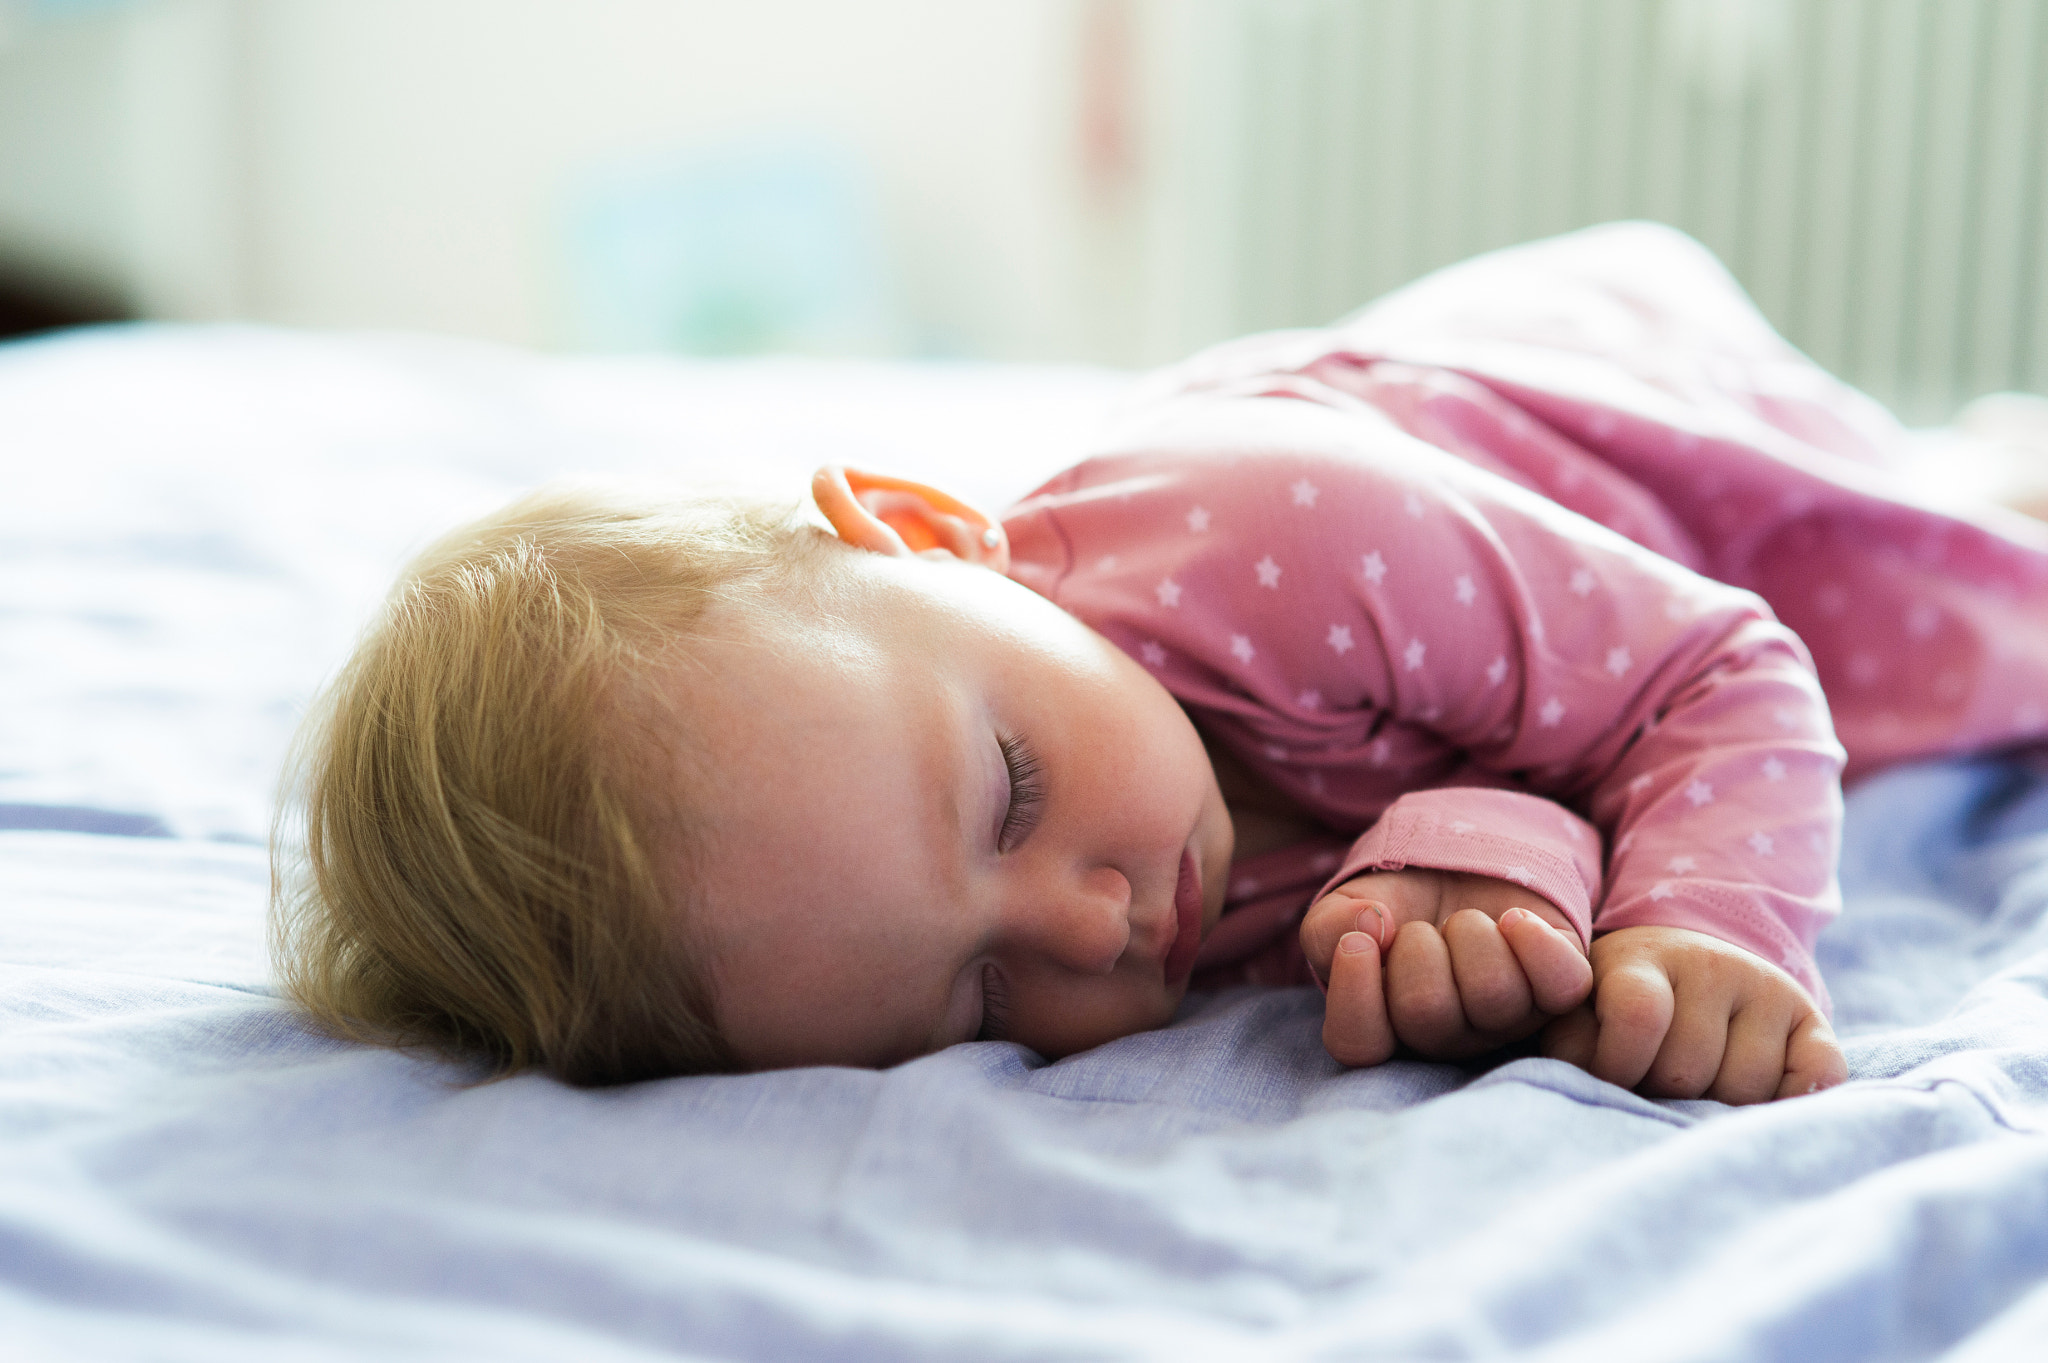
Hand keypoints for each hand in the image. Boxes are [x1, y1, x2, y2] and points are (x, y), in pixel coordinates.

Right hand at [1301, 869, 1593, 1067]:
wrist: (1455, 867)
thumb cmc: (1397, 904)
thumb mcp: (1345, 912)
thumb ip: (1329, 930)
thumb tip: (1366, 927)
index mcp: (1389, 1029)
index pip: (1361, 1048)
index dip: (1356, 996)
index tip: (1358, 942)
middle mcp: (1450, 1037)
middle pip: (1427, 1014)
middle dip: (1417, 949)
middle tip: (1420, 930)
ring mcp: (1509, 1018)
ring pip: (1493, 994)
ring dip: (1470, 934)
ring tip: (1464, 922)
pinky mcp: (1559, 990)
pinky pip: (1563, 986)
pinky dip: (1536, 942)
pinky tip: (1513, 920)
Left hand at [1539, 926, 1846, 1103]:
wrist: (1683, 972)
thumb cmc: (1610, 1010)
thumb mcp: (1574, 1007)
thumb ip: (1555, 1013)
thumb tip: (1516, 926)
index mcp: (1640, 959)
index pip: (1639, 1015)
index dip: (1617, 1064)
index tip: (1605, 1077)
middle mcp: (1710, 965)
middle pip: (1689, 1068)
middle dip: (1660, 1092)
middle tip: (1649, 1084)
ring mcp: (1763, 989)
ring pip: (1745, 1087)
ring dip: (1714, 1106)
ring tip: (1691, 1088)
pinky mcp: (1808, 1017)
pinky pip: (1818, 1072)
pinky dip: (1795, 1095)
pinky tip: (1760, 1096)